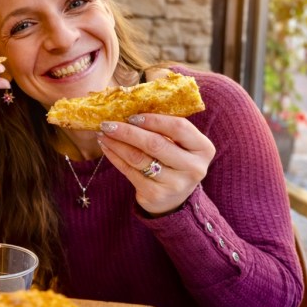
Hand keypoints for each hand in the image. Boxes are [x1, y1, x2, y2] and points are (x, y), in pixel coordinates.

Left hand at [96, 114, 214, 215]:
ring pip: (139, 158)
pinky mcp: (156, 195)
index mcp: (203, 148)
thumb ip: (165, 129)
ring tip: (103, 134)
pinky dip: (115, 157)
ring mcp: (175, 184)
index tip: (132, 116)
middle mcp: (193, 167)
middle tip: (108, 124)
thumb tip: (130, 107)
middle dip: (128, 132)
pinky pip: (130, 171)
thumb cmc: (174, 162)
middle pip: (155, 144)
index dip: (154, 120)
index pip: (179, 127)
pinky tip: (107, 148)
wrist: (174, 199)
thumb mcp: (180, 145)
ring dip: (117, 144)